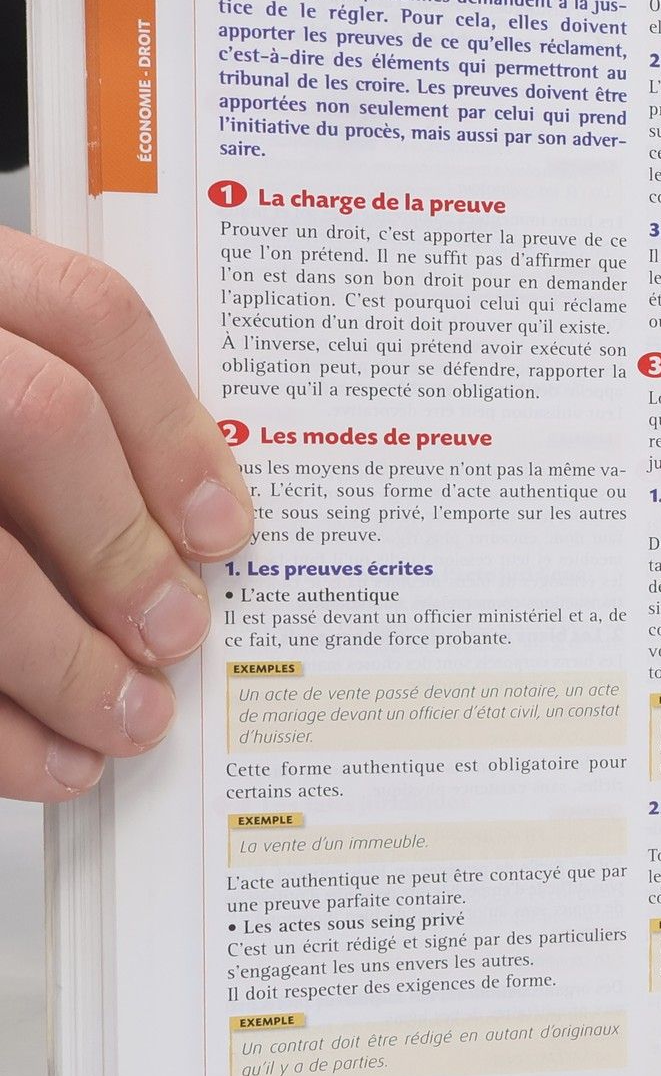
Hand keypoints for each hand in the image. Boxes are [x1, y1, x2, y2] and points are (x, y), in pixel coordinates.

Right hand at [0, 230, 252, 800]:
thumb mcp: (2, 384)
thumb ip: (64, 434)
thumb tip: (191, 537)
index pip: (85, 315)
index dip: (172, 429)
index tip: (224, 528)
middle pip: (38, 418)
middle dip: (120, 545)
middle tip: (176, 631)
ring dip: (62, 660)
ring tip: (128, 719)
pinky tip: (45, 759)